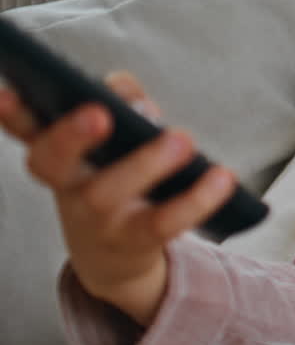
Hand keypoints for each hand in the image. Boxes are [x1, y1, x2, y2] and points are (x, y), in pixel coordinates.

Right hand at [0, 72, 236, 326]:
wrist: (116, 254)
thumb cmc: (115, 176)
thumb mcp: (114, 140)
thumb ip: (124, 102)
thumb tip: (138, 103)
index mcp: (57, 153)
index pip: (26, 129)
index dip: (11, 112)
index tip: (7, 90)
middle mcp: (66, 185)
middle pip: (52, 163)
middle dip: (70, 136)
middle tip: (98, 111)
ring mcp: (95, 218)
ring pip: (107, 194)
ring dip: (145, 165)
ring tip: (182, 139)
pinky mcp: (133, 242)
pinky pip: (163, 222)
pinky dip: (197, 199)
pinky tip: (223, 177)